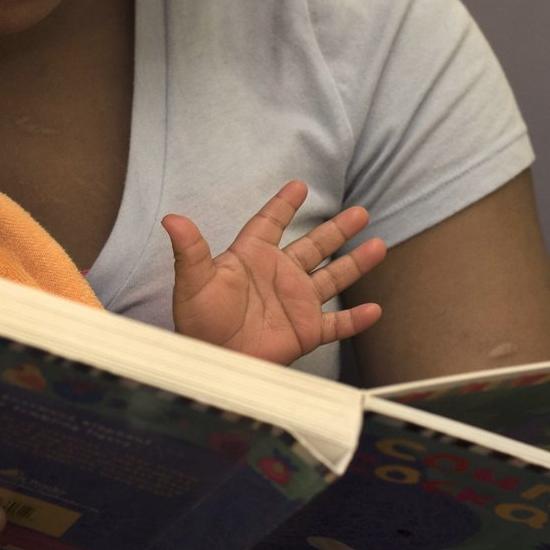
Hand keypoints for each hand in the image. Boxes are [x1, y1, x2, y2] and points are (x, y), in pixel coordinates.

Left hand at [164, 180, 384, 364]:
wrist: (212, 363)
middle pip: (314, 245)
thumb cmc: (198, 323)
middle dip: (337, 229)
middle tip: (360, 212)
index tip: (299, 186)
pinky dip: (356, 319)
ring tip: (378, 245)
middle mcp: (278, 276)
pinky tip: (375, 310)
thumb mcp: (193, 282)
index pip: (270, 223)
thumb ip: (189, 250)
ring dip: (355, 263)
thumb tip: (171, 219)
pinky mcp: (305, 331)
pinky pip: (336, 324)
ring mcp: (295, 303)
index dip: (284, 205)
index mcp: (252, 258)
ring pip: (332, 277)